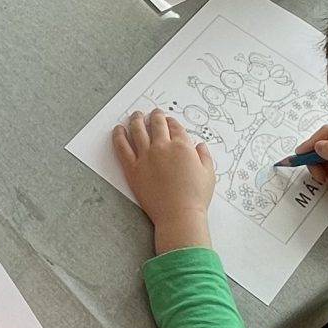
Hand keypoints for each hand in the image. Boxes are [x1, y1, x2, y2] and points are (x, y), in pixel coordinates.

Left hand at [113, 110, 215, 251]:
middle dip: (155, 116)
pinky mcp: (132, 168)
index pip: (174, 127)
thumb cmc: (195, 196)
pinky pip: (122, 147)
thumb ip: (204, 156)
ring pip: (138, 130)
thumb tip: (200, 145)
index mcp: (182, 146)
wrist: (178, 214)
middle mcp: (162, 147)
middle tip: (153, 112)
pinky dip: (119, 136)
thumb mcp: (208, 174)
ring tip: (135, 115)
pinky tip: (118, 129)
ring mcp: (145, 156)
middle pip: (156, 124)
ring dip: (136, 120)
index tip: (168, 120)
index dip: (171, 121)